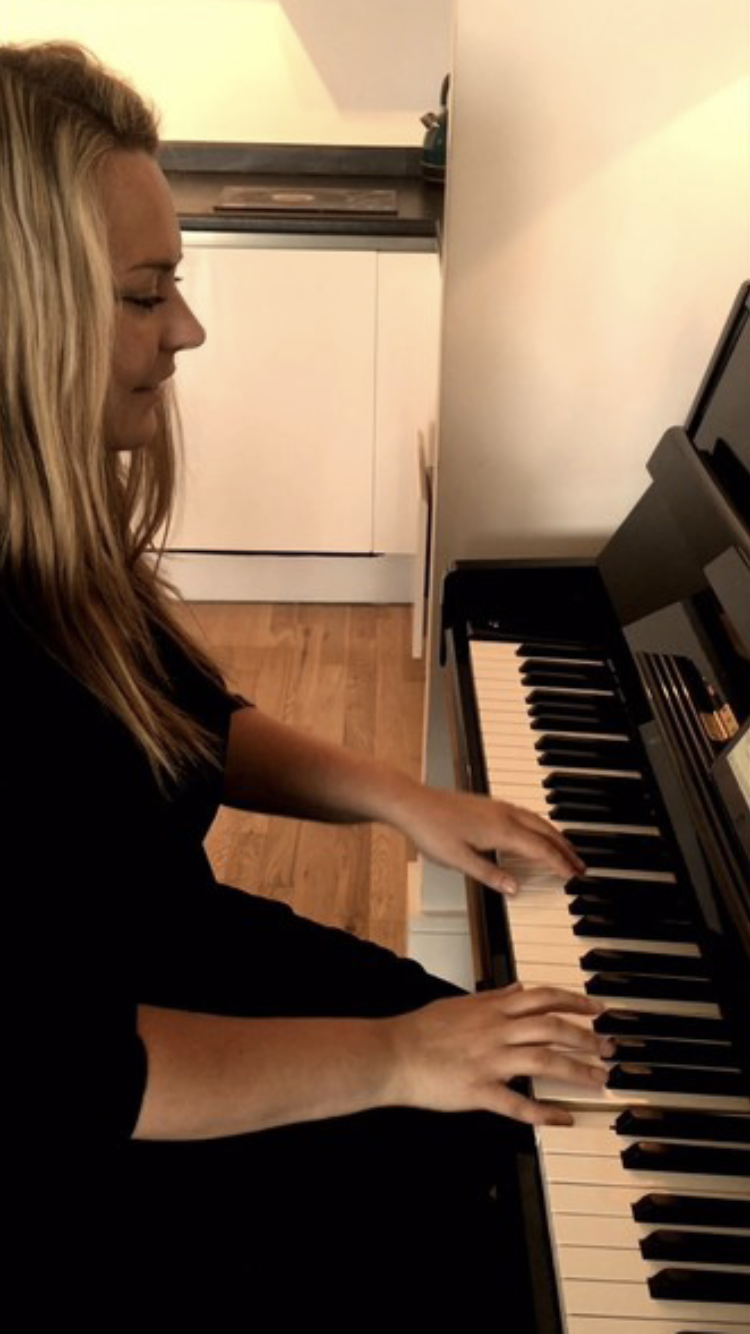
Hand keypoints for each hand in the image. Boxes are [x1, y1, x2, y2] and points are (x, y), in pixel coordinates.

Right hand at [387, 984, 611, 1125]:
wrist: (392, 1053)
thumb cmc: (422, 1030)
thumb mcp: (461, 1003)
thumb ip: (494, 997)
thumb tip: (519, 988)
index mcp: (492, 1009)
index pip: (544, 997)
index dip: (575, 1001)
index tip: (597, 1009)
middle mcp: (497, 1031)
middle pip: (553, 1028)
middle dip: (586, 1037)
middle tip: (609, 1047)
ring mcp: (490, 1061)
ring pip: (544, 1062)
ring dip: (577, 1071)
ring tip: (599, 1080)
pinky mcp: (479, 1091)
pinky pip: (517, 1103)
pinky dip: (543, 1113)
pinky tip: (563, 1119)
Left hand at [396, 785, 584, 893]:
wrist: (412, 803)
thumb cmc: (432, 830)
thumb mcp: (459, 860)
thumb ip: (489, 874)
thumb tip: (515, 888)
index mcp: (502, 829)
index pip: (540, 849)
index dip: (559, 863)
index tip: (574, 876)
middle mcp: (505, 814)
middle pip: (545, 832)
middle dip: (565, 849)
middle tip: (580, 866)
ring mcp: (498, 806)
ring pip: (538, 820)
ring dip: (555, 836)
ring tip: (566, 850)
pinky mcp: (489, 804)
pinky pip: (526, 814)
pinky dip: (541, 826)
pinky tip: (537, 832)